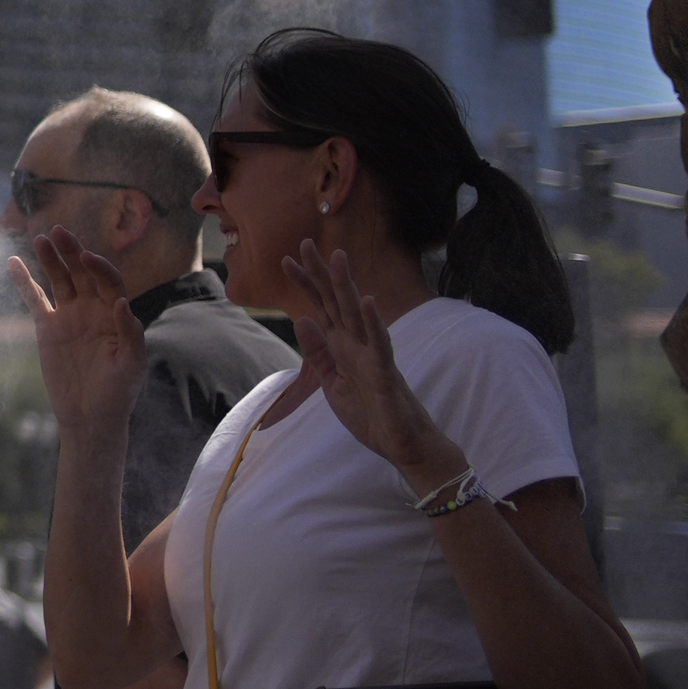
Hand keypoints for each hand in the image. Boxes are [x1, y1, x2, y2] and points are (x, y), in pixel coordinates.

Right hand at [8, 228, 148, 431]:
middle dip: (71, 251)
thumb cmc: (118, 393)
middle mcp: (93, 309)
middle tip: (58, 232)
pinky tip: (13, 262)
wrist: (90, 416)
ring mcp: (69, 316)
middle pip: (81, 273)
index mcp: (115, 314)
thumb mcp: (132, 365)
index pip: (109, 280)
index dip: (99, 267)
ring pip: (58, 280)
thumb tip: (119, 302)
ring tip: (39, 238)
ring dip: (49, 259)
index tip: (86, 259)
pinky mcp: (48, 328)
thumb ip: (130, 333)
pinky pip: (34, 299)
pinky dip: (23, 281)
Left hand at [279, 241, 453, 477]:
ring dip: (347, 286)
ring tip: (338, 257)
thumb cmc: (371, 414)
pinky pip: (380, 343)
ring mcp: (373, 355)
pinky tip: (367, 301)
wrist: (401, 445)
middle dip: (321, 274)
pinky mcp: (386, 372)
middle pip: (336, 302)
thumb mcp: (332, 383)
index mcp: (343, 346)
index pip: (321, 307)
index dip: (306, 284)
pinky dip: (373, 322)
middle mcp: (358, 343)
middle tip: (305, 243)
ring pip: (357, 314)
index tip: (286, 259)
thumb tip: (302, 320)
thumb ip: (319, 353)